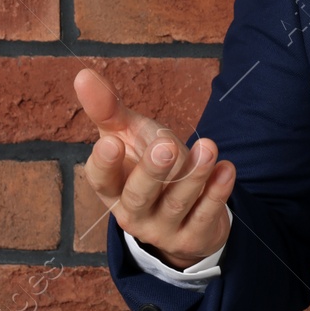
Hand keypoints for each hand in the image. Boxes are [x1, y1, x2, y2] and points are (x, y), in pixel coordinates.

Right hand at [75, 67, 234, 269]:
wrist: (181, 216)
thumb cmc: (146, 165)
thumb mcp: (127, 137)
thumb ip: (107, 110)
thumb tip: (83, 74)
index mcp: (112, 188)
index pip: (101, 180)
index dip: (104, 163)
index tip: (111, 141)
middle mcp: (133, 212)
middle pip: (139, 195)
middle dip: (152, 171)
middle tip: (165, 146)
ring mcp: (164, 228)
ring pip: (177, 203)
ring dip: (194, 176)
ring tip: (208, 147)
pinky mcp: (194, 237)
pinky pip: (206, 215)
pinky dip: (217, 192)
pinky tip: (227, 168)